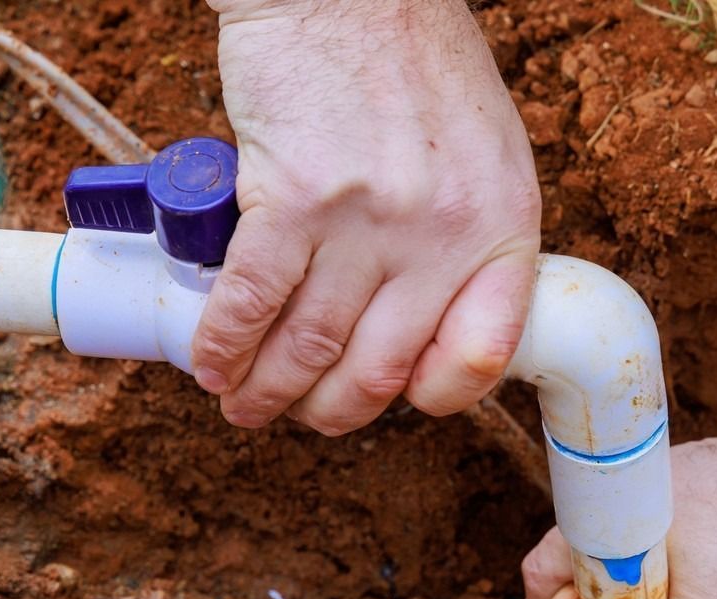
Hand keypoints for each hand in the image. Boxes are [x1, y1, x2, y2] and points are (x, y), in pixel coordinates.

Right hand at [194, 0, 539, 433]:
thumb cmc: (415, 64)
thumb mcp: (486, 156)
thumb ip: (470, 236)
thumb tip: (427, 314)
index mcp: (502, 230)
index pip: (482, 356)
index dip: (433, 396)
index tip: (399, 399)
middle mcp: (442, 237)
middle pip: (380, 370)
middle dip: (331, 411)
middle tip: (302, 415)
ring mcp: (368, 222)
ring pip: (310, 347)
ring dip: (268, 391)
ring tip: (245, 405)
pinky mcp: (292, 199)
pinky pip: (252, 301)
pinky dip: (225, 344)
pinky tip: (214, 364)